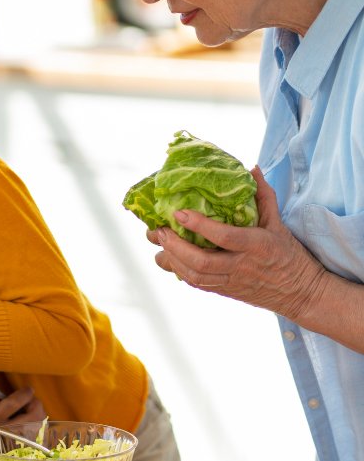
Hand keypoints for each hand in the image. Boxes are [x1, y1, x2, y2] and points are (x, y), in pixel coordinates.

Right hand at [0, 388, 45, 459]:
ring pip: (33, 432)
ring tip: (30, 406)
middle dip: (35, 406)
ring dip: (37, 417)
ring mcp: (4, 442)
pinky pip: (30, 439)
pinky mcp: (8, 448)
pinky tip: (29, 418)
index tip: (28, 389)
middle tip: (31, 397)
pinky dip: (35, 427)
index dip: (23, 396)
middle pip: (28, 422)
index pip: (10, 407)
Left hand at [146, 166, 326, 320]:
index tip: (179, 213)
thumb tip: (252, 168)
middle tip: (159, 231)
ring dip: (172, 260)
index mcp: (257, 245)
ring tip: (159, 244)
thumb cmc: (290, 255)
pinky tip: (169, 258)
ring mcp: (232, 281)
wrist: (301, 292)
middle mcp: (242, 266)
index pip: (225, 236)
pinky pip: (198, 284)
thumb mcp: (279, 224)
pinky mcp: (226, 291)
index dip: (200, 225)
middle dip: (175, 246)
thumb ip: (264, 196)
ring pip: (196, 276)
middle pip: (202, 262)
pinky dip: (180, 271)